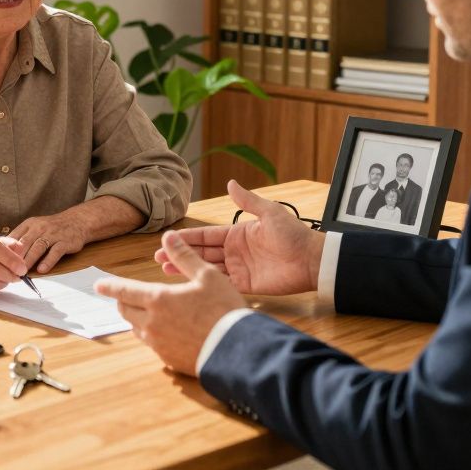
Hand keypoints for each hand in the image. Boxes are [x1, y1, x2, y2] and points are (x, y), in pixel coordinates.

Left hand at [10, 214, 85, 273]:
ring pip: (38, 247)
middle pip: (24, 243)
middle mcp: (39, 228)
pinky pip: (55, 251)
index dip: (5, 251)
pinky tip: (42, 270)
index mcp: (29, 225)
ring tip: (22, 272)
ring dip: (29, 260)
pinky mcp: (65, 241)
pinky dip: (48, 261)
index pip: (13, 237)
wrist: (77, 221)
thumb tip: (2, 253)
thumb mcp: (34, 227)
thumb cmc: (51, 228)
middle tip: (7, 271)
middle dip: (15, 258)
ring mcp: (53, 234)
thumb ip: (20, 238)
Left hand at [96, 230, 247, 375]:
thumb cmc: (223, 310)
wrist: (236, 351)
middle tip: (125, 296)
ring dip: (137, 318)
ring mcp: (158, 344)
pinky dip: (153, 334)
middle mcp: (151, 323)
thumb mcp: (207, 276)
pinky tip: (167, 332)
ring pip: (137, 328)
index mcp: (157, 300)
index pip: (124, 290)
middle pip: (126, 310)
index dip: (110, 286)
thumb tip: (169, 235)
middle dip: (123, 301)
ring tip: (146, 312)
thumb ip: (185, 256)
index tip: (98, 285)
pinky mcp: (168, 360)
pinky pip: (153, 344)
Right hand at [155, 180, 324, 294]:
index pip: (205, 235)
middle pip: (201, 253)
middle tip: (158, 257)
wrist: (312, 260)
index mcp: (237, 234)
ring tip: (166, 270)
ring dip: (188, 269)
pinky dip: (205, 284)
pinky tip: (189, 284)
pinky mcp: (246, 285)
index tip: (167, 238)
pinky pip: (221, 285)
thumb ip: (248, 201)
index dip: (186, 237)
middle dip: (180, 254)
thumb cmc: (294, 235)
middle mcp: (235, 251)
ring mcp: (239, 269)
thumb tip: (230, 184)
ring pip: (207, 269)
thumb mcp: (269, 213)